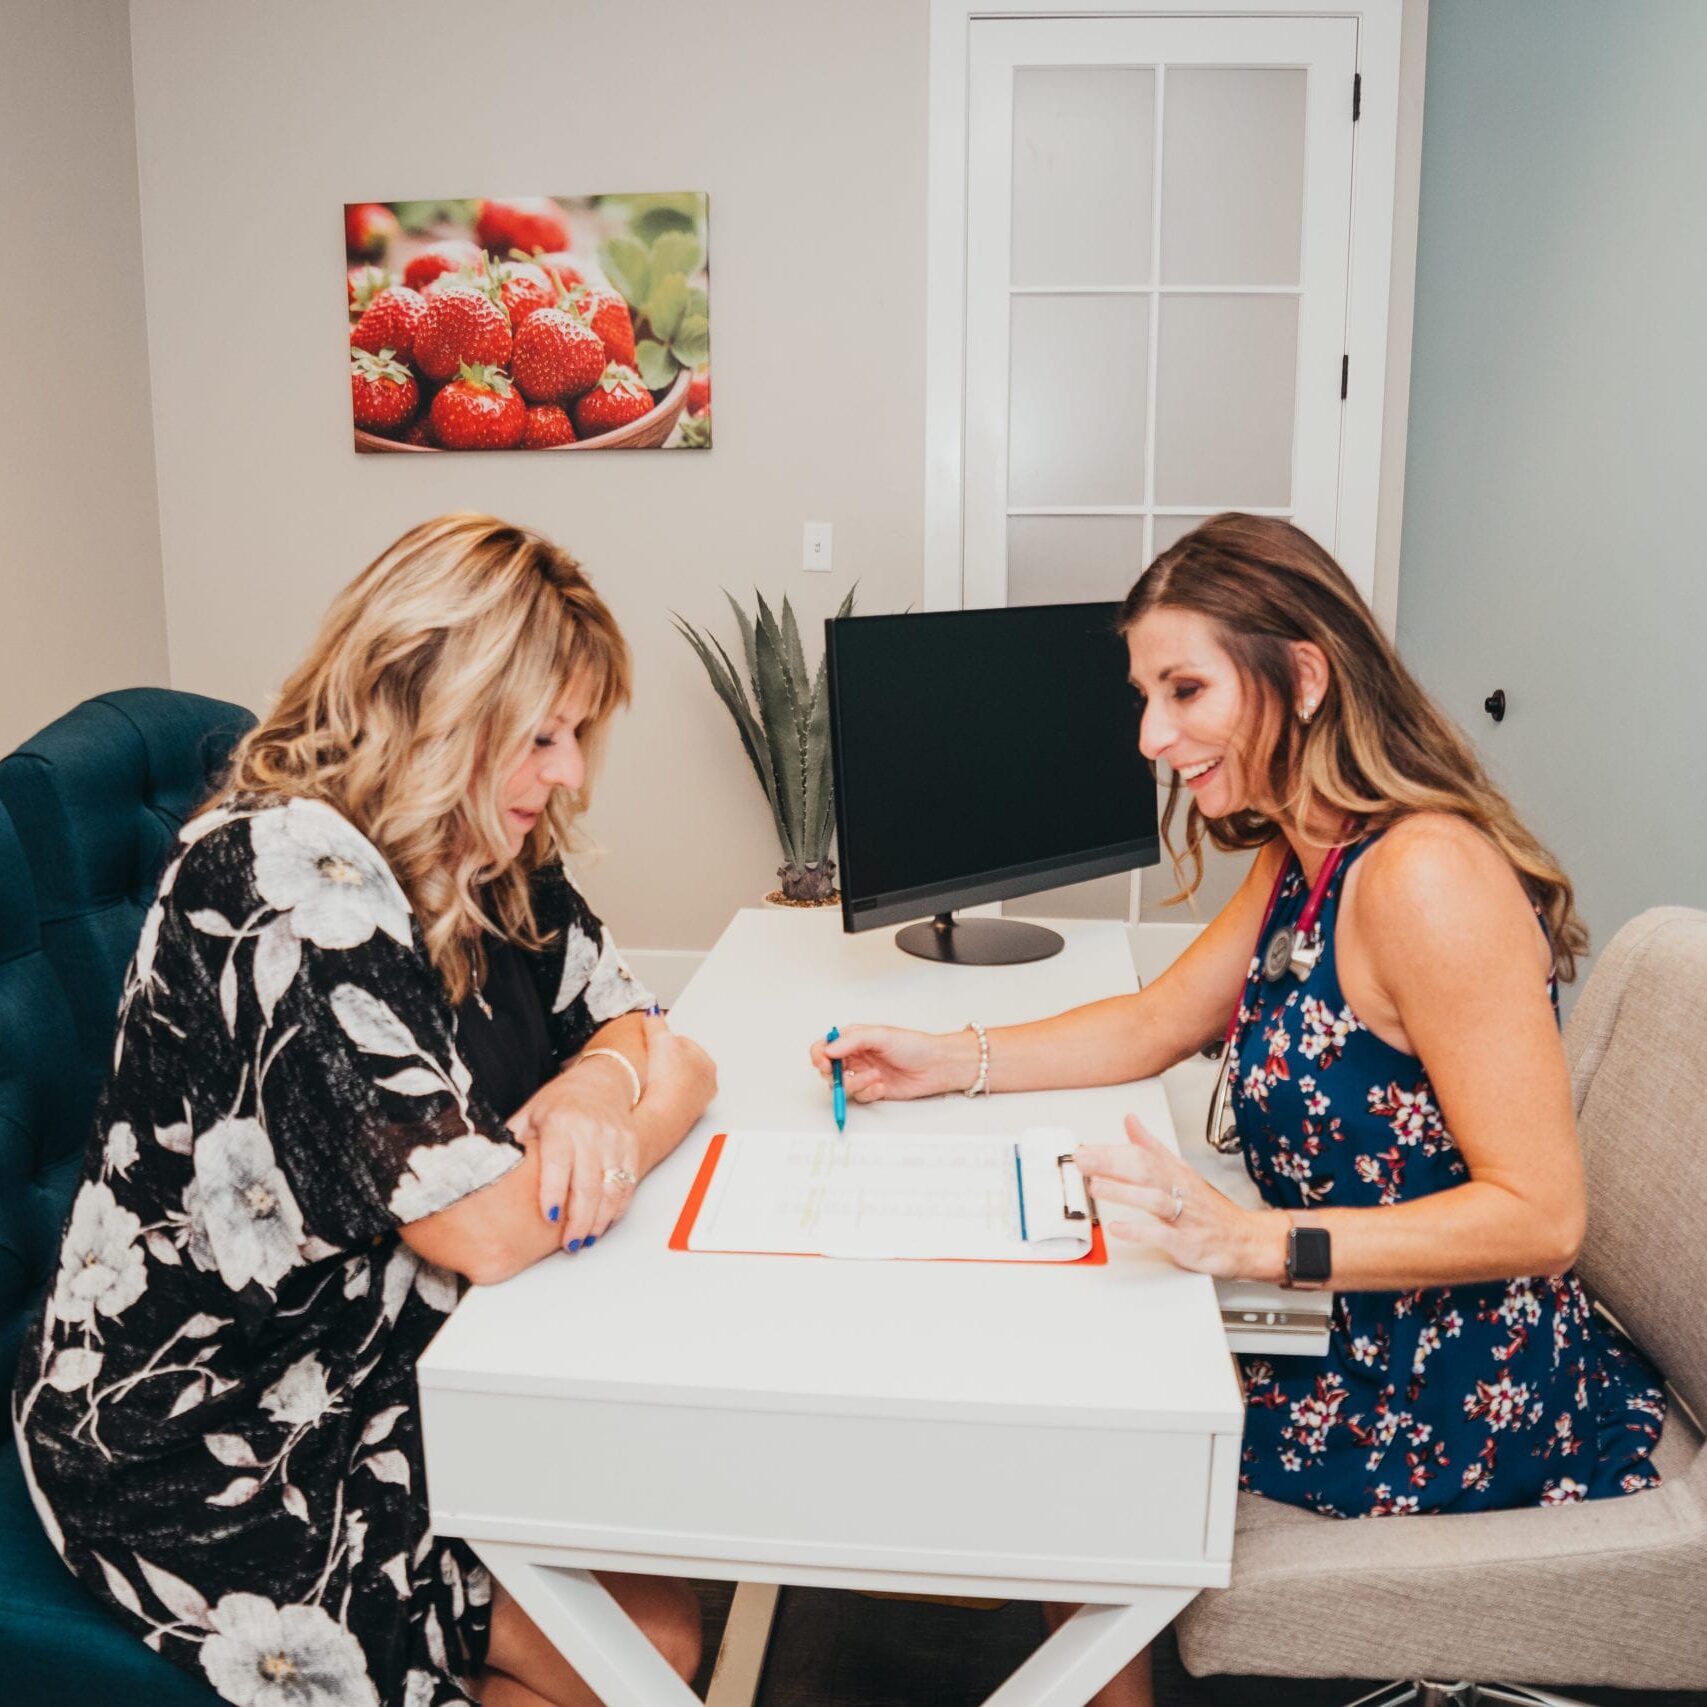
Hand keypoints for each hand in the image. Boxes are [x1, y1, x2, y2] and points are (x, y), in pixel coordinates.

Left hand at [509, 1056, 642, 1248]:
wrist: (601, 1082)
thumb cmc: (558, 1104)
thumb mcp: (529, 1115)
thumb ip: (512, 1144)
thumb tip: (478, 1173)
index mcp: (562, 1123)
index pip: (559, 1163)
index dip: (554, 1192)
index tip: (550, 1218)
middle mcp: (592, 1131)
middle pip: (588, 1183)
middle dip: (580, 1219)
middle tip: (569, 1245)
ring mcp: (615, 1140)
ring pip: (612, 1187)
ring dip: (600, 1219)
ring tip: (585, 1240)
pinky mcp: (630, 1147)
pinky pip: (628, 1184)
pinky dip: (617, 1208)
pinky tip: (603, 1224)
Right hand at [639, 1012, 716, 1116]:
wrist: (662, 1117)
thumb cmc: (668, 1080)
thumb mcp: (659, 1040)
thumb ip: (655, 1024)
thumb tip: (652, 1013)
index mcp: (708, 1063)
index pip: (685, 1044)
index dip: (665, 1042)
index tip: (653, 1045)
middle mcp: (708, 1085)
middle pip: (683, 1064)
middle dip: (667, 1061)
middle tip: (650, 1062)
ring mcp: (697, 1103)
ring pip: (678, 1084)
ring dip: (665, 1080)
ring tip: (650, 1080)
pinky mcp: (684, 1118)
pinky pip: (671, 1101)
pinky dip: (663, 1097)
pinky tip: (652, 1096)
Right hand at [809, 1024, 979, 1102]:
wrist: (936, 1066)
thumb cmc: (913, 1045)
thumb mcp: (881, 1035)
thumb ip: (852, 1041)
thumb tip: (829, 1049)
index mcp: (854, 1039)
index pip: (825, 1046)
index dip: (820, 1055)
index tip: (825, 1063)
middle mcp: (856, 1057)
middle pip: (829, 1069)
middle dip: (834, 1074)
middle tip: (842, 1074)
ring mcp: (864, 1074)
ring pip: (843, 1085)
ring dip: (855, 1083)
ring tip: (874, 1077)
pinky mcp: (873, 1090)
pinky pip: (859, 1097)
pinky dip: (868, 1092)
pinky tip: (882, 1086)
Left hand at [1075, 1113, 1283, 1280]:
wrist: (1246, 1240)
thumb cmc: (1209, 1208)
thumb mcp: (1180, 1170)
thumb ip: (1151, 1147)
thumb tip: (1130, 1121)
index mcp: (1176, 1172)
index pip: (1141, 1155)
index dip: (1111, 1151)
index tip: (1084, 1149)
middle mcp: (1180, 1190)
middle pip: (1145, 1171)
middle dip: (1111, 1164)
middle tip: (1082, 1160)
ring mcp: (1184, 1216)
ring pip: (1154, 1199)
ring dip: (1123, 1192)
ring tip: (1096, 1186)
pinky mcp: (1187, 1242)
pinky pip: (1162, 1235)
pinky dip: (1139, 1231)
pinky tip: (1118, 1227)